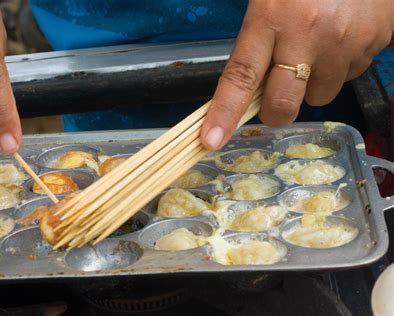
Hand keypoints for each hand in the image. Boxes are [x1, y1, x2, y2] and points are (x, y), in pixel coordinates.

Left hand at [201, 0, 392, 149]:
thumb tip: (248, 85)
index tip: (211, 140)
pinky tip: (340, 37)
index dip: (224, 113)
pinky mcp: (375, 42)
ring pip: (320, 95)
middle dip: (276, 111)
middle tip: (276, 100)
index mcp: (271, 17)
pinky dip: (340, 65)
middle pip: (283, 104)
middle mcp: (308, 34)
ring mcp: (344, 42)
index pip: (240, 76)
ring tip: (316, 49)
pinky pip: (350, 74)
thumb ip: (256, 37)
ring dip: (312, 84)